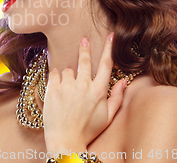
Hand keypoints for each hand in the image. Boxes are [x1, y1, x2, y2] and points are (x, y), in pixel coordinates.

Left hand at [42, 33, 126, 153]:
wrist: (65, 140)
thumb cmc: (88, 130)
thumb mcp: (107, 117)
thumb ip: (117, 97)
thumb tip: (124, 81)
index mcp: (98, 91)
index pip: (106, 65)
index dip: (109, 49)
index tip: (111, 36)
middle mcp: (83, 86)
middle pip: (85, 60)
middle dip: (85, 48)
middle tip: (84, 40)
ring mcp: (67, 86)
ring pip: (68, 69)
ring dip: (69, 74)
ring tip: (69, 90)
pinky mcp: (52, 89)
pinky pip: (55, 73)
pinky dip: (57, 76)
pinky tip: (59, 85)